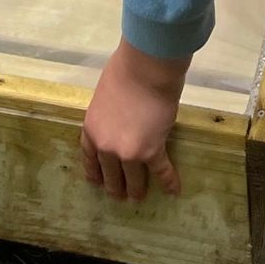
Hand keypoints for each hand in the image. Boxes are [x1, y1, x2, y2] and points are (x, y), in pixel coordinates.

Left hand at [81, 41, 187, 201]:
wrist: (145, 67)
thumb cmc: (125, 70)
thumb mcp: (104, 95)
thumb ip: (107, 113)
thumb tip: (116, 117)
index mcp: (92, 129)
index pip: (90, 158)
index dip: (95, 173)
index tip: (98, 183)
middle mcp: (107, 147)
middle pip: (110, 175)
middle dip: (115, 187)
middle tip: (121, 195)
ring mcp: (129, 152)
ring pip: (133, 180)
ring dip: (137, 190)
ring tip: (140, 196)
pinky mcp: (152, 151)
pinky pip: (161, 171)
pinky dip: (169, 181)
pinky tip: (174, 190)